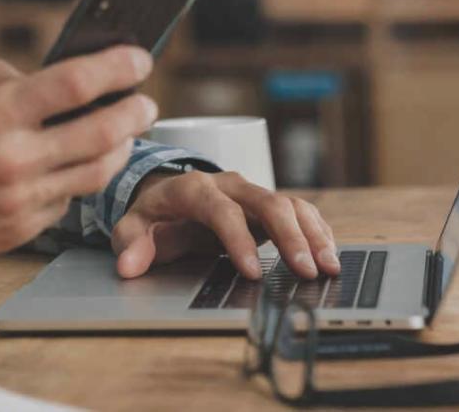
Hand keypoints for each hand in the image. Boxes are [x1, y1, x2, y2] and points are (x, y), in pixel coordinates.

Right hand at [0, 46, 157, 270]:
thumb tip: (39, 76)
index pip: (75, 84)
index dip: (116, 67)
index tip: (139, 58)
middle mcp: (13, 160)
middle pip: (103, 134)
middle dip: (136, 112)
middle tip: (147, 101)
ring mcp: (20, 200)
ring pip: (97, 173)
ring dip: (120, 148)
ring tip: (124, 131)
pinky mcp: (20, 230)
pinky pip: (68, 200)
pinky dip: (78, 177)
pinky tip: (74, 162)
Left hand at [112, 170, 340, 280]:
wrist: (169, 196)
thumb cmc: (154, 215)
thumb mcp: (133, 226)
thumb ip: (131, 244)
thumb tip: (128, 266)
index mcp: (193, 188)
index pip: (220, 209)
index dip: (238, 238)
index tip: (253, 272)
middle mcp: (229, 185)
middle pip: (267, 202)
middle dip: (290, 237)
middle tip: (306, 272)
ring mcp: (253, 193)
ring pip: (290, 205)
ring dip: (312, 235)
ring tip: (328, 268)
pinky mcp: (269, 205)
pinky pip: (300, 212)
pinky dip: (318, 233)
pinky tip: (330, 257)